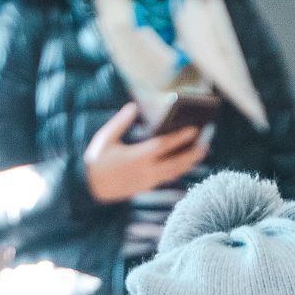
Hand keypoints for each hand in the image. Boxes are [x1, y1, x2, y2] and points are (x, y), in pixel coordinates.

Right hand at [83, 101, 204, 203]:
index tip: (195, 129)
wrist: (88, 188)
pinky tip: (184, 163)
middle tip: (206, 144)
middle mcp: (146, 171)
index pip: (164, 146)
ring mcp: (147, 181)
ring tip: (200, 153)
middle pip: (175, 163)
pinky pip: (166, 179)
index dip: (181, 137)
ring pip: (173, 173)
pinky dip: (178, 170)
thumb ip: (121, 122)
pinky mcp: (145, 188)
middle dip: (192, 154)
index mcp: (137, 156)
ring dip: (188, 163)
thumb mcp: (106, 138)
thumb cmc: (96, 160)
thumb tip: (133, 106)